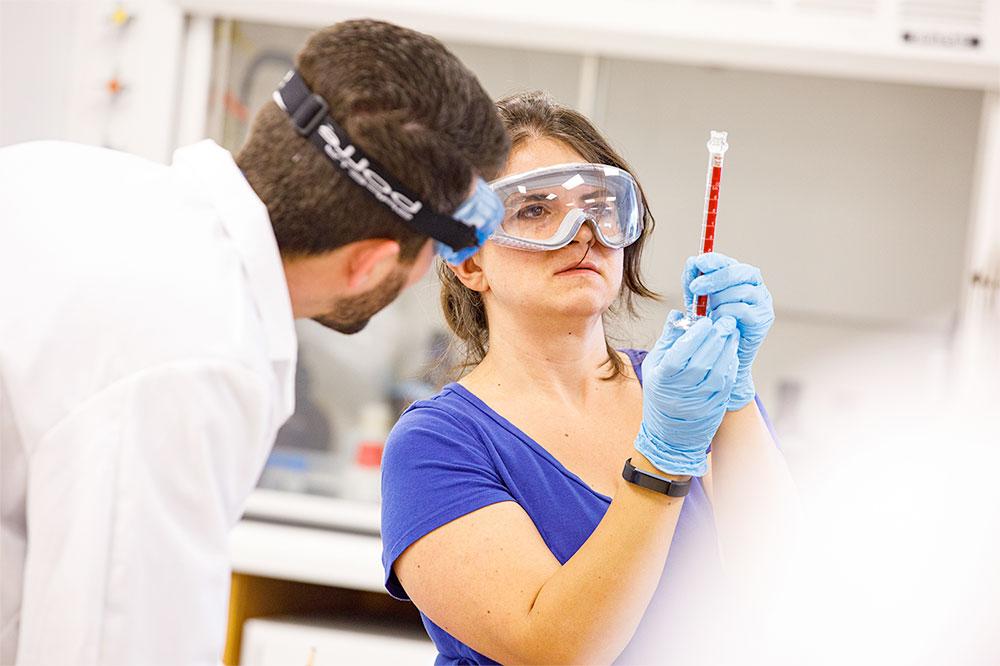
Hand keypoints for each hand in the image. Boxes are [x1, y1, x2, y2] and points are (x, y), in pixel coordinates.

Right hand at [634, 312, 739, 475]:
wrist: (669, 436)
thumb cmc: (659, 394)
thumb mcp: (654, 366)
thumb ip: (667, 340)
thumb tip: (677, 314)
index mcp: (664, 378)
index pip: (681, 352)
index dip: (695, 334)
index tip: (705, 320)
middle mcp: (683, 389)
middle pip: (703, 358)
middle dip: (717, 337)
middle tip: (725, 320)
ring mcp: (701, 399)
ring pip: (719, 369)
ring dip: (728, 348)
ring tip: (731, 332)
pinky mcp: (716, 404)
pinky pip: (727, 380)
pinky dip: (731, 363)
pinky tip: (732, 351)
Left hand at [684, 253, 773, 409]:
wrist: (721, 355)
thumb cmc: (709, 324)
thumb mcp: (697, 300)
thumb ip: (694, 281)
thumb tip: (692, 262)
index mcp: (738, 275)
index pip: (728, 261)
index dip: (713, 260)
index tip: (697, 263)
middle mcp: (754, 284)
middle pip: (738, 271)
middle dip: (714, 278)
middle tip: (695, 288)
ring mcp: (762, 300)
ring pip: (741, 291)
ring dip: (718, 300)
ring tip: (707, 312)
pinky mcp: (763, 318)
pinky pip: (743, 309)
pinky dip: (725, 313)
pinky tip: (716, 320)